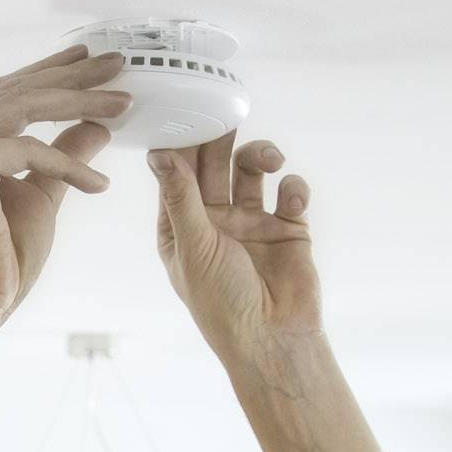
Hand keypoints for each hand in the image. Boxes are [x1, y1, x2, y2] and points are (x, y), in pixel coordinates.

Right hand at [0, 44, 130, 331]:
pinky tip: (99, 184)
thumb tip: (97, 127)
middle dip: (70, 75)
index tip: (91, 61)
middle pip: (15, 91)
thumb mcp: (41, 200)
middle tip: (117, 63)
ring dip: (77, 101)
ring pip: (22, 107)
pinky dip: (67, 164)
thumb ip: (62, 159)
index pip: (6, 95)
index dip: (50, 74)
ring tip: (123, 103)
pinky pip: (26, 150)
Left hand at [150, 132, 320, 357]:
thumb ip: (180, 197)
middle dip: (219, 139)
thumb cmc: (222, 302)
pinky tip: (292, 200)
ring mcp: (252, 222)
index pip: (177, 176)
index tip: (184, 112)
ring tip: (268, 159)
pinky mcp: (288, 227)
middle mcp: (215, 221)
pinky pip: (290, 191)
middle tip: (225, 114)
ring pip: (253, 170)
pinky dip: (293, 187)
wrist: (274, 339)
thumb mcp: (194, 246)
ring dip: (260, 155)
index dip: (180, 145)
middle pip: (215, 165)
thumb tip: (157, 153)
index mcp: (182, 227)